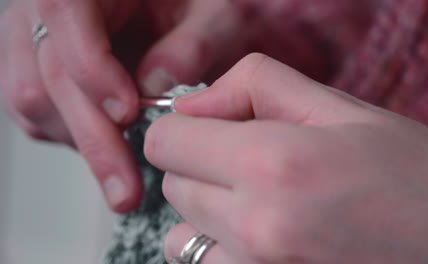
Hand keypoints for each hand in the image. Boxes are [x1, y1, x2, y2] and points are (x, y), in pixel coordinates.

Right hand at [0, 0, 279, 211]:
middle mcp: (51, 9)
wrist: (175, 9)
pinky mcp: (38, 70)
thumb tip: (159, 85)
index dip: (92, 69)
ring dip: (82, 142)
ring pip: (35, 100)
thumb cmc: (191, 4)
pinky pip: (38, 113)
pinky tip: (108, 146)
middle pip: (48, 73)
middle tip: (125, 187)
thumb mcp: (212, 12)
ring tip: (124, 171)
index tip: (127, 113)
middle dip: (93, 138)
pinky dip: (73, 138)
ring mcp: (39, 40)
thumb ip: (193, 43)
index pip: (65, 13)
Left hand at [144, 54, 427, 262]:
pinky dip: (223, 249)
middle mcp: (256, 227)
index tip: (210, 126)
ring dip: (208, 213)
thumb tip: (192, 104)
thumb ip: (252, 86)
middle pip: (173, 186)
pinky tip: (266, 236)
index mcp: (272, 164)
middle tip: (251, 160)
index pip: (165, 142)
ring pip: (182, 236)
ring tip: (261, 203)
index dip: (184, 127)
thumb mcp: (339, 107)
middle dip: (200, 166)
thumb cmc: (415, 175)